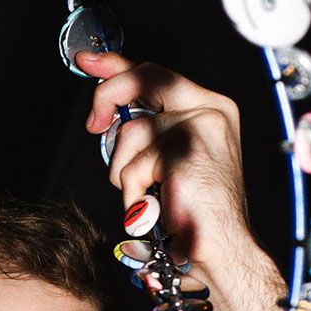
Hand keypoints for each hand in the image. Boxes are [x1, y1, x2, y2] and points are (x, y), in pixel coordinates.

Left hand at [76, 50, 255, 278]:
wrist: (223, 250)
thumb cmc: (195, 211)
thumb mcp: (168, 158)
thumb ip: (148, 126)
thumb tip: (108, 107)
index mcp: (211, 107)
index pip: (156, 73)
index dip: (116, 65)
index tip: (87, 60)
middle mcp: (211, 111)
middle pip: (143, 80)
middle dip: (107, 98)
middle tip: (94, 124)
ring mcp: (202, 129)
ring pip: (131, 132)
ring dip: (127, 171)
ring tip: (150, 194)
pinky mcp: (186, 153)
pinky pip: (134, 165)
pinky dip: (134, 192)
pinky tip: (156, 206)